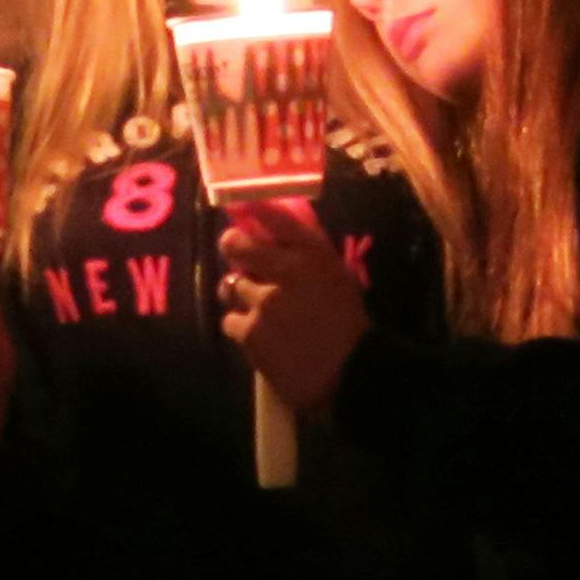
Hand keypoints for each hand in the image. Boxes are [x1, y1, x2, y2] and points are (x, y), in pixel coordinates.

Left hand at [218, 198, 369, 413]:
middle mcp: (286, 270)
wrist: (349, 374)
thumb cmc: (347, 324)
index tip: (242, 206)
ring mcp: (263, 302)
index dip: (252, 209)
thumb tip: (276, 231)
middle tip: (234, 251)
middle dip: (232, 246)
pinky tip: (259, 337)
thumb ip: (308, 253)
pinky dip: (240, 327)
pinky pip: (229, 320)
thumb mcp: (337, 277)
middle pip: (236, 245)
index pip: (275, 216)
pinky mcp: (249, 331)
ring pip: (232, 286)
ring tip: (261, 310)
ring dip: (242, 296)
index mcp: (313, 254)